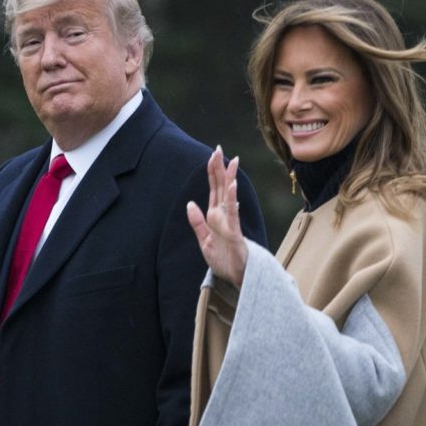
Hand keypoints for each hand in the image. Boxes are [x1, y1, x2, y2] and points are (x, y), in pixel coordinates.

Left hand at [187, 146, 248, 286]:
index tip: (212, 154)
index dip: (212, 171)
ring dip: (230, 178)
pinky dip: (233, 199)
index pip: (214, 188)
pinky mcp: (235, 232)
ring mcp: (230, 222)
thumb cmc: (223, 260)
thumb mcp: (204, 241)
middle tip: (218, 148)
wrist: (236, 277)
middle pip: (222, 186)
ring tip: (230, 161)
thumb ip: (197, 223)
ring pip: (229, 195)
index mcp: (215, 216)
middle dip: (220, 168)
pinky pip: (233, 213)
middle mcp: (224, 215)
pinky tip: (232, 186)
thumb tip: (190, 204)